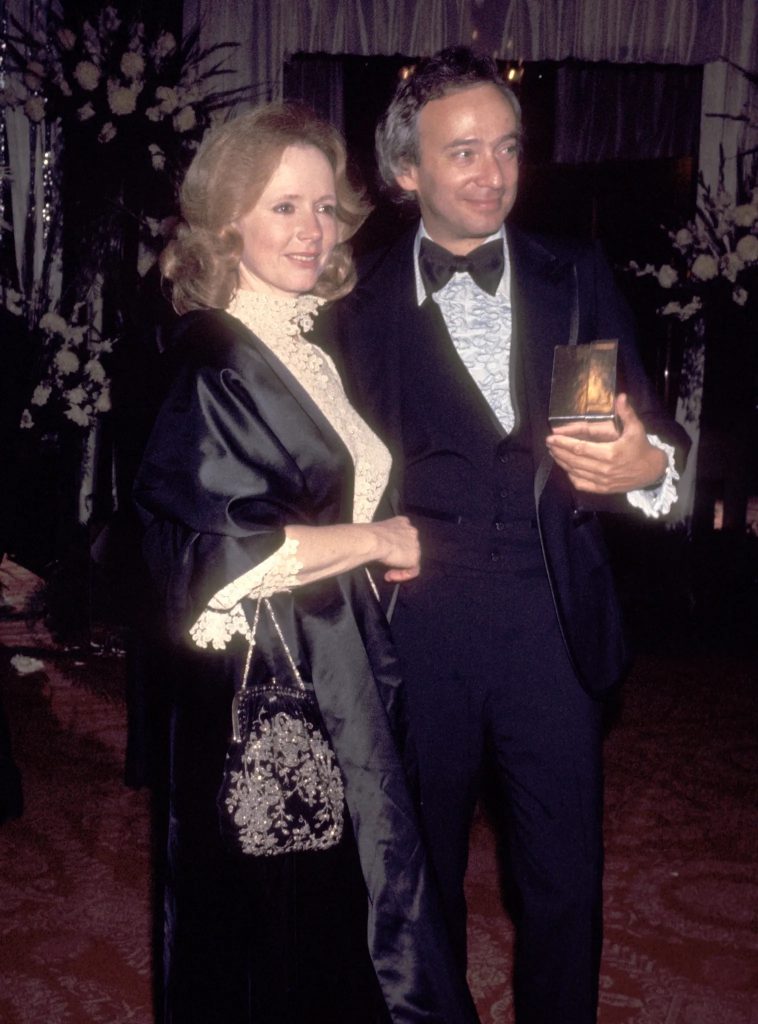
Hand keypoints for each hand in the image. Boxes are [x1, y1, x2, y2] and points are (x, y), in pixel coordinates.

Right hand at [370, 515, 420, 581]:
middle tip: (386, 564)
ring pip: (410, 560)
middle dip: (398, 557)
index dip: (395, 545)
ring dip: (398, 567)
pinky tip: (391, 575)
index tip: (386, 552)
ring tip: (387, 572)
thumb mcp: (378, 532)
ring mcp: (415, 545)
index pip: (404, 535)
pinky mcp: (415, 558)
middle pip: (409, 548)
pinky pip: (412, 570)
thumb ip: (384, 538)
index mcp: (403, 522)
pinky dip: (402, 575)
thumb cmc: (369, 535)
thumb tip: (382, 548)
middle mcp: (412, 531)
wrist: (373, 540)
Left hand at [545, 393, 667, 493]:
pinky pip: (582, 484)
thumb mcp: (636, 428)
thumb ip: (626, 413)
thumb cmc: (642, 448)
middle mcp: (604, 469)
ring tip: (554, 453)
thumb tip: (620, 396)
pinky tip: (566, 468)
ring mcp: (602, 481)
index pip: (579, 448)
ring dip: (562, 462)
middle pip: (573, 460)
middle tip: (549, 444)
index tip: (552, 438)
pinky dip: (571, 476)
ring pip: (575, 472)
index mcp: (610, 453)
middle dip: (558, 451)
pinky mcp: (603, 489)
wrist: (652, 471)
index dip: (563, 443)